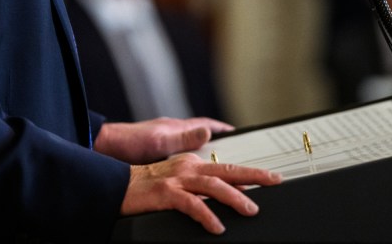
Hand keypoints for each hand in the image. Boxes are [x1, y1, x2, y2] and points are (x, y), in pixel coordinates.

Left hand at [94, 117, 233, 163]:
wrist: (105, 150)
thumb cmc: (129, 142)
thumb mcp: (159, 140)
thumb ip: (183, 137)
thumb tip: (208, 130)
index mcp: (177, 129)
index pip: (207, 125)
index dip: (224, 130)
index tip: (239, 134)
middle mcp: (173, 136)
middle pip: (204, 141)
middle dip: (221, 149)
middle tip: (239, 163)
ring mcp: (166, 148)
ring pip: (193, 155)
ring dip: (207, 163)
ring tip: (224, 177)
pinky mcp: (159, 161)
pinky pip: (182, 165)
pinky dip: (192, 172)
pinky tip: (196, 183)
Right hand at [121, 153, 281, 234]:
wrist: (117, 185)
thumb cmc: (147, 187)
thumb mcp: (178, 182)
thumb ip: (201, 186)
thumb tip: (229, 195)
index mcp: (191, 164)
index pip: (226, 168)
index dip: (250, 174)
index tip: (271, 178)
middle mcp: (187, 168)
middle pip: (226, 170)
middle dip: (253, 176)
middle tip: (275, 181)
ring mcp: (177, 180)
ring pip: (213, 186)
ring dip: (234, 197)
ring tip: (251, 210)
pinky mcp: (166, 193)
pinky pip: (192, 204)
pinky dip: (207, 215)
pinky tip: (217, 227)